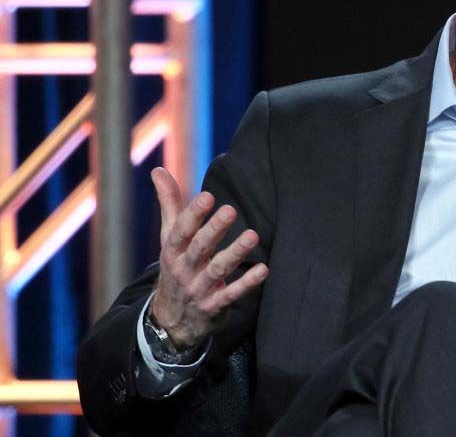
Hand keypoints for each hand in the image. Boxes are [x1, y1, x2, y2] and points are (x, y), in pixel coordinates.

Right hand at [149, 167, 268, 348]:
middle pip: (199, 248)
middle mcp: (183, 269)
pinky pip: (231, 295)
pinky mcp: (213, 306)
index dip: (192, 214)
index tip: (208, 196)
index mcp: (172, 251)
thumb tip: (158, 169)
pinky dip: (247, 283)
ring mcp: (198, 289)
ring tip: (253, 235)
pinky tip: (263, 270)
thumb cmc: (176, 266)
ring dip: (235, 253)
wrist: (170, 320)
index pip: (180, 231)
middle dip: (213, 230)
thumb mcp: (169, 238)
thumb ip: (169, 204)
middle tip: (231, 210)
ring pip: (217, 270)